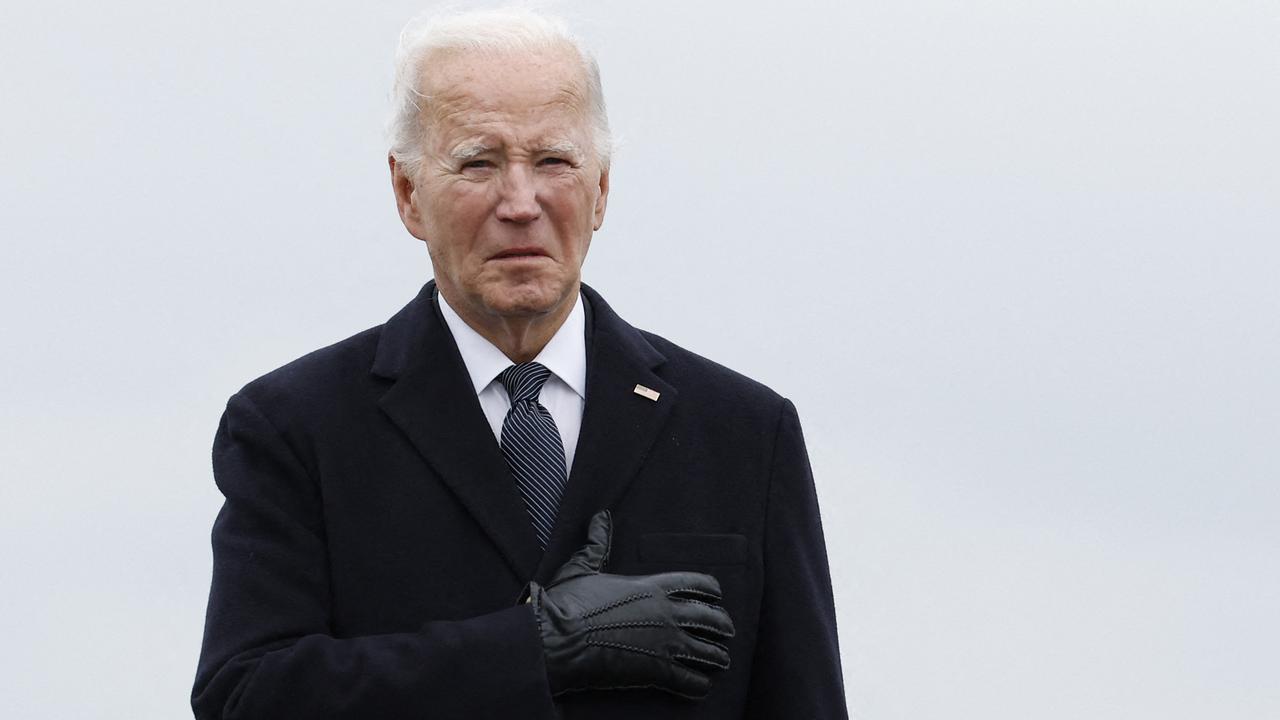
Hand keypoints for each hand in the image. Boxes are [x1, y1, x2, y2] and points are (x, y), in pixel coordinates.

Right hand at [529, 510, 735, 698]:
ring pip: (705, 650)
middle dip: (722, 624)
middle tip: (728, 630)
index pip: (694, 584)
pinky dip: (700, 684)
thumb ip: (597, 543)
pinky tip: (702, 686)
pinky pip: (690, 680)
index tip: (718, 595)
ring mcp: (665, 642)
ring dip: (716, 656)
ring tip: (722, 660)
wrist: (558, 638)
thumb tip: (599, 517)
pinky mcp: (657, 670)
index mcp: (650, 586)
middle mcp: (665, 612)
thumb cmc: (567, 603)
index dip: (710, 590)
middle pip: (708, 617)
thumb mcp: (582, 567)